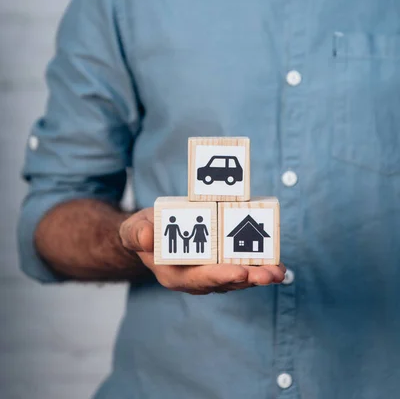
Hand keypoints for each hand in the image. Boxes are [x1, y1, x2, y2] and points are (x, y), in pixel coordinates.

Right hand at [120, 208, 285, 294]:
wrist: (153, 233)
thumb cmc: (145, 231)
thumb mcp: (134, 229)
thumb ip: (138, 234)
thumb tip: (147, 238)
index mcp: (174, 274)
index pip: (198, 279)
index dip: (219, 276)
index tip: (239, 272)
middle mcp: (196, 279)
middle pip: (224, 283)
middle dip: (249, 279)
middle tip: (270, 275)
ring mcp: (210, 273)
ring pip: (238, 279)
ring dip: (259, 276)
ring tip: (279, 272)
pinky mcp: (221, 263)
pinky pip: (242, 268)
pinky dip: (259, 267)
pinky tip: (277, 266)